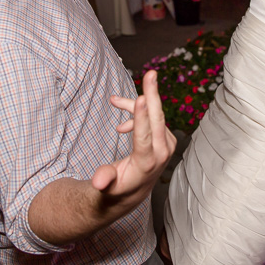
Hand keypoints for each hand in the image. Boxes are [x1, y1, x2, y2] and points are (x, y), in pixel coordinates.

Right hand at [91, 71, 176, 199]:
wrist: (134, 190)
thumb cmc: (118, 187)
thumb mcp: (108, 188)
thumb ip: (105, 180)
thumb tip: (98, 181)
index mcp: (147, 163)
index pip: (145, 137)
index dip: (141, 117)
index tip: (141, 98)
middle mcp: (161, 152)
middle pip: (157, 119)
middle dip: (152, 94)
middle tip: (151, 73)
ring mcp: (166, 144)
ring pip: (151, 115)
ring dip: (133, 106)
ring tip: (113, 101)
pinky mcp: (166, 137)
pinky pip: (152, 118)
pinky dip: (138, 114)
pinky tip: (122, 123)